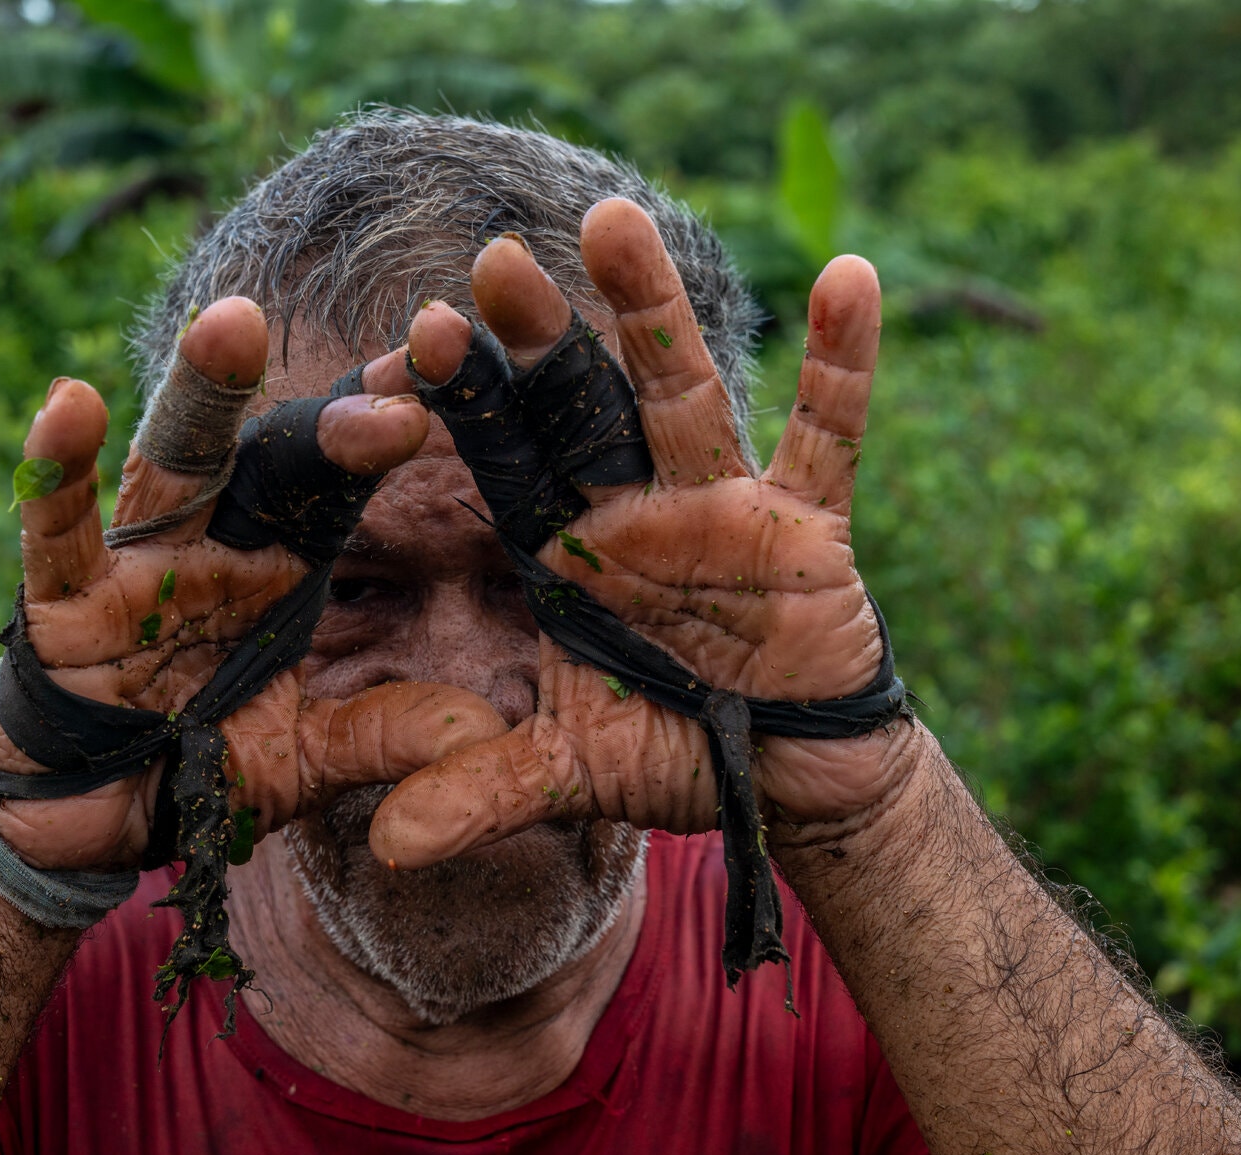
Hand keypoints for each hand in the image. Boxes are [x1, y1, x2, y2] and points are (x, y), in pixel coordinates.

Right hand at [0, 298, 507, 870]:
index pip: (344, 479)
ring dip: (202, 395)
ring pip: (175, 462)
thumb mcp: (311, 758)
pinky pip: (61, 532)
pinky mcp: (64, 602)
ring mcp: (139, 562)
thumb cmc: (205, 764)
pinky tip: (70, 404)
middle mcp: (218, 541)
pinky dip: (59, 473)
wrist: (98, 820)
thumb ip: (386, 735)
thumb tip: (484, 730)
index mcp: (282, 561)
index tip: (453, 368)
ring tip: (233, 324)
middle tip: (403, 377)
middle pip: (278, 457)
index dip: (392, 423)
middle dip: (335, 420)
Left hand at [372, 201, 923, 867]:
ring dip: (651, 313)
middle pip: (578, 406)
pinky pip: (830, 434)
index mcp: (564, 550)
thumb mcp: (571, 774)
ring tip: (611, 220)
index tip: (407, 348)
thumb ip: (483, 792)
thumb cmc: (665, 751)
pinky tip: (850, 274)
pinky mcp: (807, 521)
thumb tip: (390, 848)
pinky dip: (843, 365)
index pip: (502, 465)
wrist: (778, 775)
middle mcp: (632, 506)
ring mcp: (721, 503)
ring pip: (682, 394)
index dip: (462, 412)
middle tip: (488, 261)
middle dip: (538, 341)